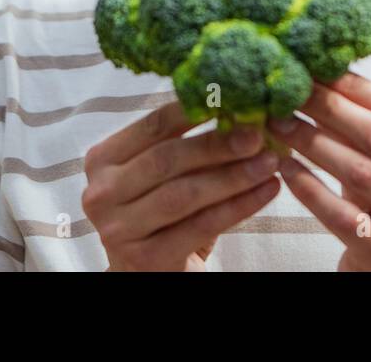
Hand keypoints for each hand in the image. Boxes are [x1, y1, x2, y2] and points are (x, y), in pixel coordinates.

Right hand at [83, 101, 281, 270]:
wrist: (148, 273)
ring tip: (269, 162)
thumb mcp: (164, 176)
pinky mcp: (146, 259)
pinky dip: (239, 206)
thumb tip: (239, 110)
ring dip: (233, 175)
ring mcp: (119, 230)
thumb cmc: (161, 214)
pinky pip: (202, 225)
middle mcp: (101, 194)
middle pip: (167, 159)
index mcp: (102, 160)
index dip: (192, 110)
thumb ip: (187, 145)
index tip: (232, 98)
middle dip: (217, 144)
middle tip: (256, 134)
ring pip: (185, 193)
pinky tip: (266, 191)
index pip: (151, 126)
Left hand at [268, 72, 370, 270]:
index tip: (317, 69)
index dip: (354, 86)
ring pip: (358, 172)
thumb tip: (322, 78)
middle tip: (291, 93)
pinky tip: (285, 168)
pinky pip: (339, 214)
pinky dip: (308, 187)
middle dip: (329, 108)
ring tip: (280, 125)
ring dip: (313, 143)